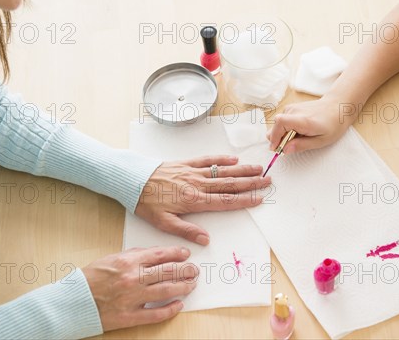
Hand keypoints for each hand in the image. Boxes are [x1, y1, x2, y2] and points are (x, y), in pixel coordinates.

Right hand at [83, 246, 198, 331]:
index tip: (186, 254)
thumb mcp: (112, 258)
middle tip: (194, 270)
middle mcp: (132, 278)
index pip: (160, 254)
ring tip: (191, 285)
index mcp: (128, 261)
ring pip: (166, 291)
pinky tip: (178, 305)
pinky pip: (155, 314)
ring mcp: (132, 298)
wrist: (73, 301)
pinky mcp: (129, 316)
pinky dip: (170, 309)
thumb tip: (155, 254)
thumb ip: (134, 255)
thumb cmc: (90, 278)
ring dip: (182, 287)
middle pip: (167, 272)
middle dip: (185, 270)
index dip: (177, 254)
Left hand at [136, 155, 270, 244]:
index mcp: (194, 201)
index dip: (244, 200)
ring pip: (222, 171)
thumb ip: (186, 230)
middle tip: (267, 180)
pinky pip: (206, 160)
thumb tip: (205, 239)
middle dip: (250, 183)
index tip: (259, 198)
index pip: (225, 201)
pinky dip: (221, 159)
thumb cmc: (146, 202)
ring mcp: (192, 172)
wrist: (132, 180)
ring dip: (241, 170)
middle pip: (229, 184)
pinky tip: (233, 159)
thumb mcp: (163, 222)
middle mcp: (197, 185)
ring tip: (258, 168)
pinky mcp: (185, 163)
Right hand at [267, 95, 354, 153]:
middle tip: (288, 147)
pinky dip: (285, 129)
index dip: (274, 137)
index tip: (276, 148)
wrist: (337, 107)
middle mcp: (295, 111)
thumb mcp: (321, 141)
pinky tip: (297, 131)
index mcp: (303, 120)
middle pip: (275, 126)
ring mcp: (291, 108)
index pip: (280, 123)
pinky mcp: (290, 108)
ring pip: (277, 125)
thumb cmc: (332, 125)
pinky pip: (281, 121)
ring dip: (282, 135)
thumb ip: (302, 145)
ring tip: (297, 138)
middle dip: (277, 139)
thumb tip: (285, 150)